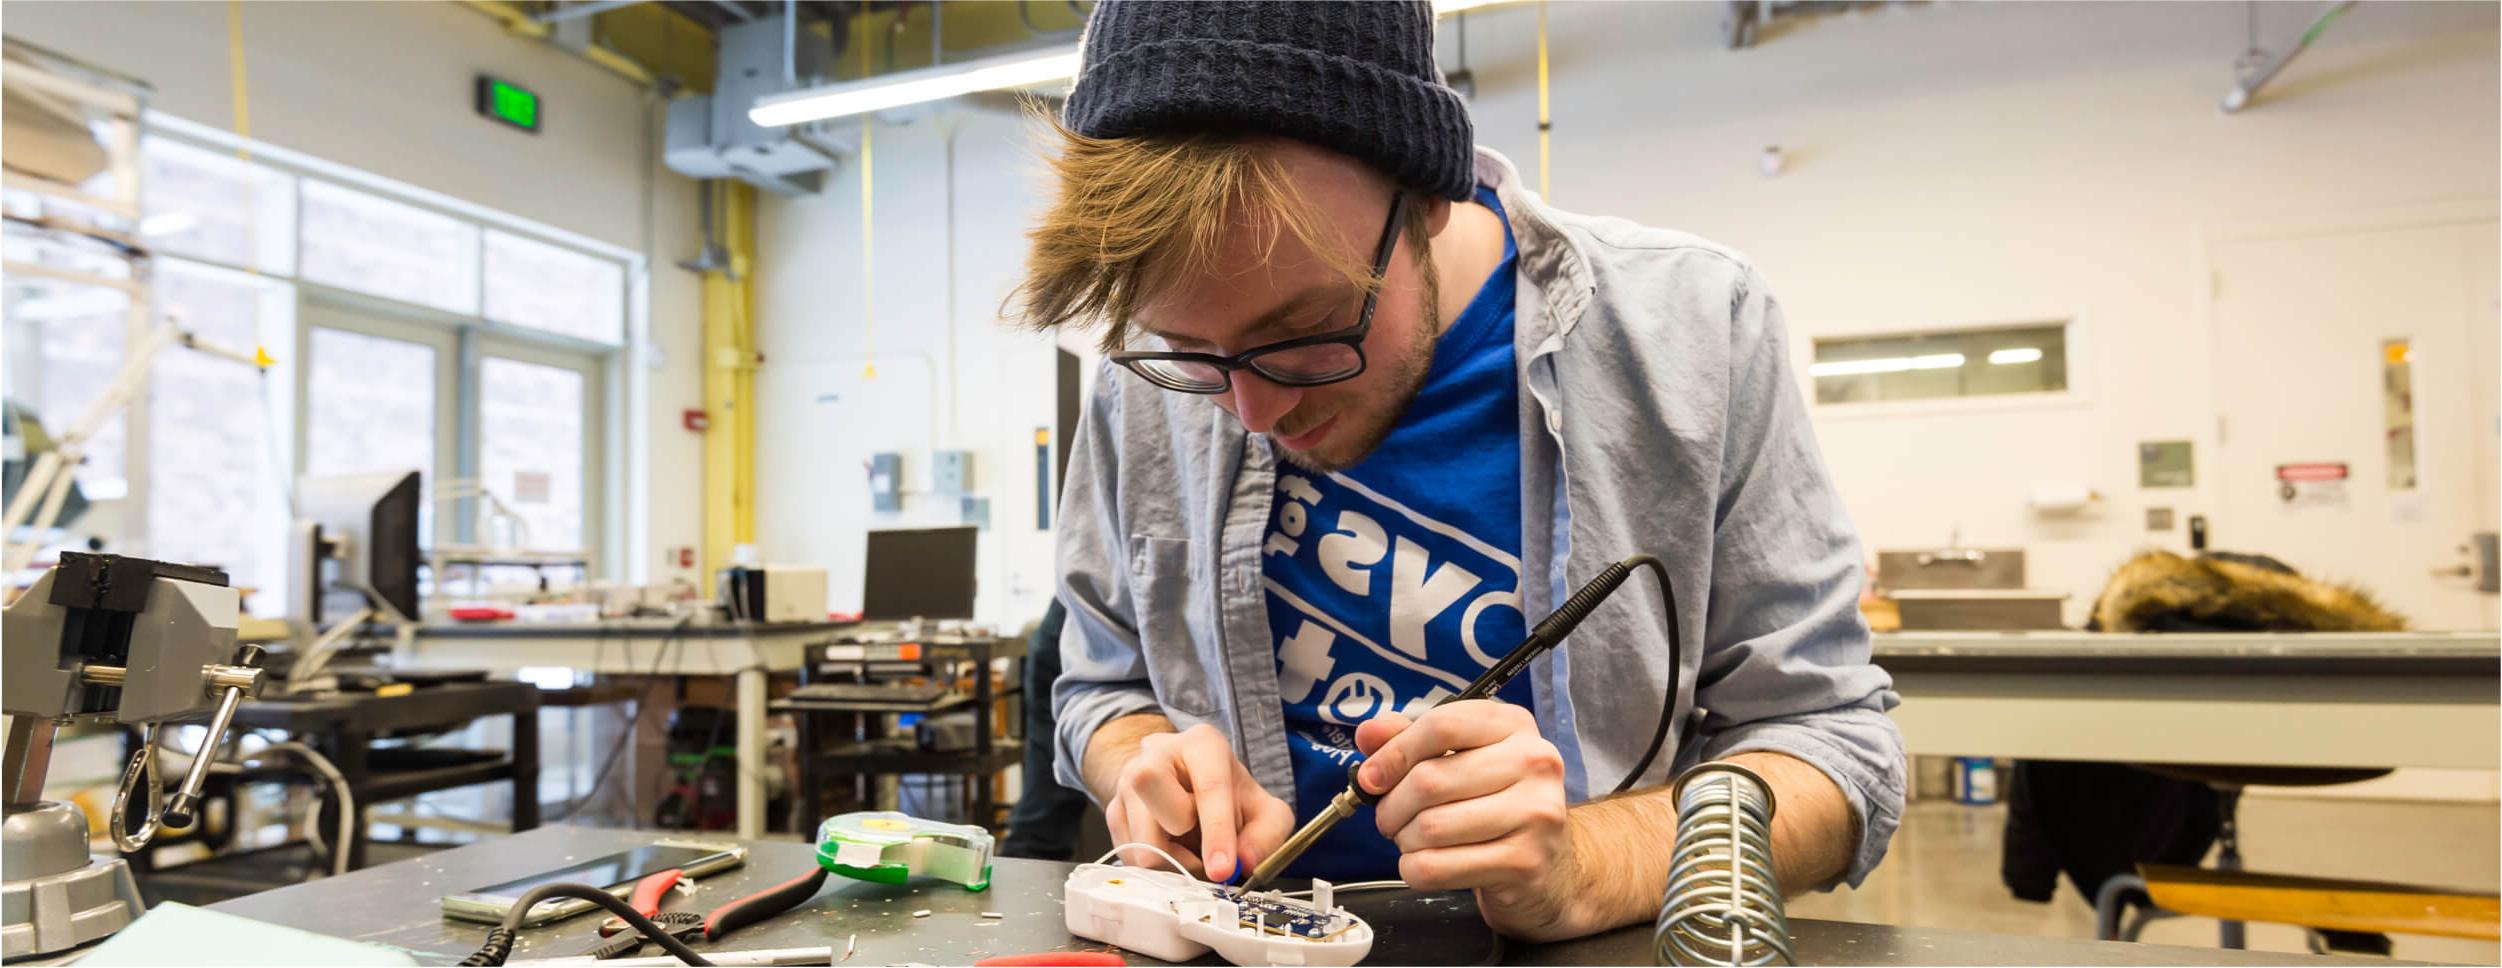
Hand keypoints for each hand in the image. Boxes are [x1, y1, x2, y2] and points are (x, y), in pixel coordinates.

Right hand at [1102, 723, 1293, 881]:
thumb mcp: (1265, 812)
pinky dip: (1157, 865)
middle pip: (1149, 783)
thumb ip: (1267, 835)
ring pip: (1138, 834)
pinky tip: (1174, 851)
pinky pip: (1128, 853)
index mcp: (1202, 744)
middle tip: (1201, 847)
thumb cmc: (1230, 798)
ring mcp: (1127, 780)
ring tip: (1192, 852)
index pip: (1207, 785)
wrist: (1189, 788)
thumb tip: (1245, 861)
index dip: (1217, 832)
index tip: (1224, 870)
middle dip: (1178, 829)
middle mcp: (1156, 753)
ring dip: (1171, 860)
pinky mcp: (1113, 810)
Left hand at [1355, 700, 1590, 939]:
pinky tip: (1427, 863)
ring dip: (1404, 840)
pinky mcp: (1524, 862)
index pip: (1441, 726)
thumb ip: (1412, 740)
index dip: (1393, 753)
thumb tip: (1368, 734)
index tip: (1372, 776)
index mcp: (1514, 726)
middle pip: (1429, 780)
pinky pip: (1437, 867)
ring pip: (1429, 827)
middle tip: (1391, 818)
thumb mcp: (1460, 758)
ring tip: (1414, 839)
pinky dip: (1415, 868)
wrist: (1550, 864)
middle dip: (1392, 806)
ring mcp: (1535, 814)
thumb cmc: (1497, 803)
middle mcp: (1533, 763)